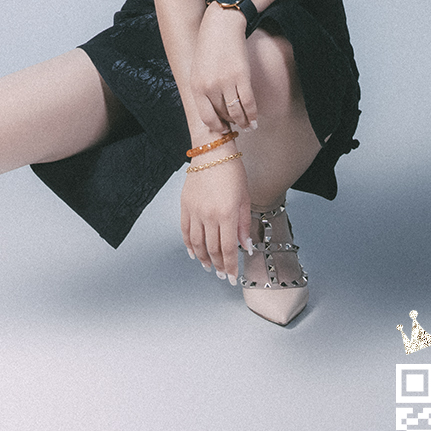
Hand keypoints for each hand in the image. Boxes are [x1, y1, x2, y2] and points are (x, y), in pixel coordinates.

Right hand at [180, 153, 251, 278]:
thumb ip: (244, 225)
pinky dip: (188, 245)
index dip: (230, 266)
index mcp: (227, 214)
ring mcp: (195, 210)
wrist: (212, 152)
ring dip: (203, 259)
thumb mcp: (245, 198)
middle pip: (212, 249)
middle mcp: (209, 215)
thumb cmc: (232, 172)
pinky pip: (185, 230)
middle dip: (219, 265)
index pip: (228, 249)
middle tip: (222, 274)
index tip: (232, 277)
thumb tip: (246, 247)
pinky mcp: (185, 205)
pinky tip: (193, 253)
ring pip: (197, 243)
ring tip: (209, 267)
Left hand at [189, 5, 257, 131]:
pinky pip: (248, 102)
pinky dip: (252, 113)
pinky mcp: (241, 76)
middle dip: (232, 123)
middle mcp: (210, 87)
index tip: (224, 129)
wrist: (221, 25)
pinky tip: (255, 118)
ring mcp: (226, 82)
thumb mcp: (198, 70)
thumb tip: (214, 111)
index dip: (217, 126)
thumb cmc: (209, 47)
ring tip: (249, 125)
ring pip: (237, 112)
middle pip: (223, 115)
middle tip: (239, 126)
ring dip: (244, 121)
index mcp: (196, 87)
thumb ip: (204, 90)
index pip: (207, 117)